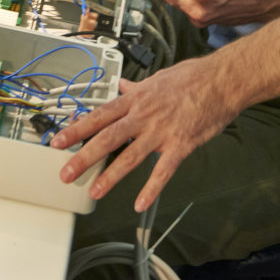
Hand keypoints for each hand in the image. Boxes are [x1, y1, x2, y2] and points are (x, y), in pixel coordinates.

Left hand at [52, 56, 238, 209]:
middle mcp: (145, 115)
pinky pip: (164, 170)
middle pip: (108, 137)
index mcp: (138, 98)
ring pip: (131, 155)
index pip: (101, 115)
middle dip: (84, 156)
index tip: (58, 140)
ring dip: (111, 175)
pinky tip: (139, 203)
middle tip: (66, 173)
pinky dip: (151, 187)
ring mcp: (162, 130)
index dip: (77, 128)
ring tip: (95, 191)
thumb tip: (122, 86)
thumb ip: (138, 87)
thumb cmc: (193, 77)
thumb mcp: (160, 77)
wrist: (222, 80)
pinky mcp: (180, 144)